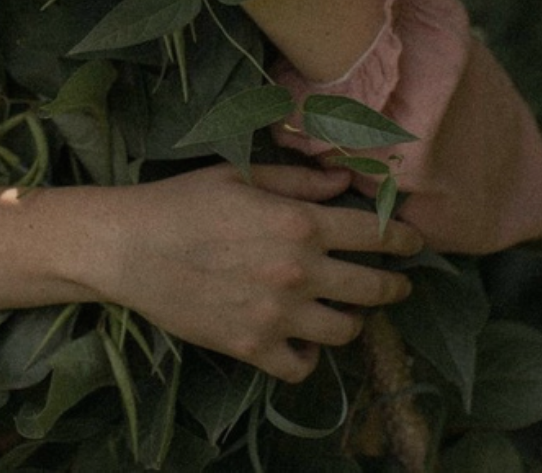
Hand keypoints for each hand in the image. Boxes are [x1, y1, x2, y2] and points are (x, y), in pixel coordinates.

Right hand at [86, 163, 421, 382]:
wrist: (127, 247)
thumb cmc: (181, 201)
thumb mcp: (241, 175)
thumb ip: (299, 181)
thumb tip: (345, 184)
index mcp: (300, 223)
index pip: (378, 235)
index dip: (406, 240)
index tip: (414, 243)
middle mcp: (298, 271)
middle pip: (374, 288)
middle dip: (394, 285)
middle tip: (395, 284)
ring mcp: (277, 314)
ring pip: (346, 331)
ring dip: (354, 321)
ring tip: (346, 313)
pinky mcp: (251, 346)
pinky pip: (302, 365)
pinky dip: (310, 356)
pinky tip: (305, 341)